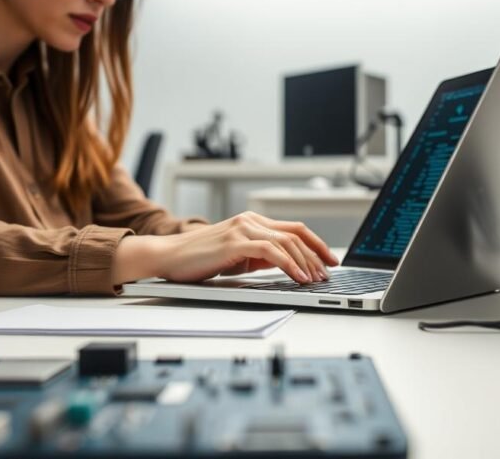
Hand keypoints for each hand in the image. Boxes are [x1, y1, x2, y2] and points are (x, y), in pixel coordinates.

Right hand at [114, 211, 339, 284]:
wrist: (169, 257)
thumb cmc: (200, 259)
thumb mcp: (238, 257)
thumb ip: (260, 256)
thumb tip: (285, 265)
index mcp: (253, 222)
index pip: (295, 229)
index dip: (317, 244)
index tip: (330, 261)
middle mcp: (251, 220)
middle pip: (296, 233)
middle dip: (317, 255)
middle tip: (328, 274)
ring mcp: (243, 229)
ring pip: (287, 242)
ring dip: (306, 262)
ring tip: (315, 279)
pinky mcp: (235, 242)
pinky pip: (271, 252)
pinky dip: (288, 265)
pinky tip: (297, 277)